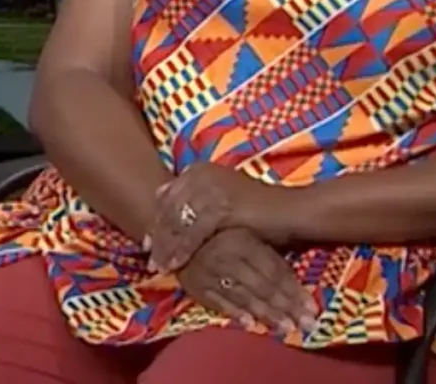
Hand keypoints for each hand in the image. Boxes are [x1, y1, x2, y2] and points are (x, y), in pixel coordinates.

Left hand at [148, 163, 287, 271]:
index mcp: (202, 169)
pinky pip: (194, 232)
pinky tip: (177, 265)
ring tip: (160, 266)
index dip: (156, 220)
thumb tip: (159, 193)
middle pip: (170, 208)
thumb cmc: (255, 208)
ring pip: (179, 221)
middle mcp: (205, 174)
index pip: (168, 196)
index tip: (147, 242)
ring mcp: (214, 189)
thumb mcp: (221, 197)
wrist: (288, 212)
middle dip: (158, 235)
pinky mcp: (223, 207)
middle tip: (150, 258)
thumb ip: (193, 196)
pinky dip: (183, 250)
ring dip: (167, 246)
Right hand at [175, 227, 316, 333]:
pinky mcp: (195, 285)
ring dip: (267, 316)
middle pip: (263, 287)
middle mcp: (228, 257)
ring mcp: (211, 273)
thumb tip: (302, 246)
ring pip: (244, 298)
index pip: (274, 270)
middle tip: (307, 323)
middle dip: (287, 308)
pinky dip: (235, 314)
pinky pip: (218, 302)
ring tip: (286, 328)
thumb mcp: (245, 221)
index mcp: (242, 239)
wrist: (177, 218)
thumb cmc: (220, 218)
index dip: (294, 290)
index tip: (313, 306)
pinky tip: (251, 325)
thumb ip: (267, 240)